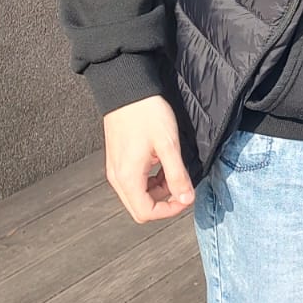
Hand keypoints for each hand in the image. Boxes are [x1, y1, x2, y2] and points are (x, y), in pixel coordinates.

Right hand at [103, 95, 194, 221]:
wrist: (128, 90)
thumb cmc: (146, 113)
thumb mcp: (168, 146)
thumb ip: (177, 176)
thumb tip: (187, 199)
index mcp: (127, 177)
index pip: (146, 212)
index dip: (169, 210)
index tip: (186, 197)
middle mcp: (117, 177)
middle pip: (140, 207)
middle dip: (164, 202)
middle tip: (181, 186)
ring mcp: (116, 168)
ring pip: (137, 195)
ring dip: (158, 190)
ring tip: (173, 170)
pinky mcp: (118, 159)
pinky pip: (134, 180)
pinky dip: (150, 179)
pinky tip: (162, 163)